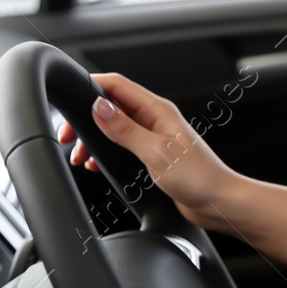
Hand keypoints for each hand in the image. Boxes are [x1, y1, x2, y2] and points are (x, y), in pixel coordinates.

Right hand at [55, 71, 239, 229]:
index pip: (117, 85)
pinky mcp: (153, 154)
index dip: (90, 87)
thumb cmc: (199, 177)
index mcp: (158, 110)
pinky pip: (122, 145)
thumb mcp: (155, 152)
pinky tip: (97, 165)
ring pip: (114, 127)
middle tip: (68, 136)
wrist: (218, 202)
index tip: (68, 99)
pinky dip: (105, 152)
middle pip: (111, 106)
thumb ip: (125, 130)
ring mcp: (154, 136)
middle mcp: (155, 119)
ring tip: (80, 156)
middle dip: (86, 118)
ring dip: (94, 138)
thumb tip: (99, 107)